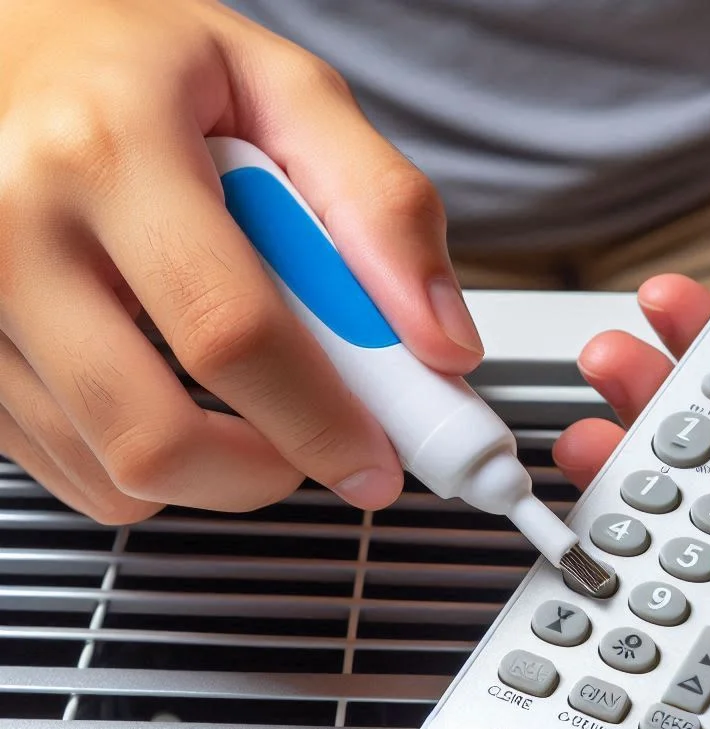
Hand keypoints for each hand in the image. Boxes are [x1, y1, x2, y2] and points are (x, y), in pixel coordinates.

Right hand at [0, 0, 481, 522]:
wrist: (0, 52)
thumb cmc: (141, 70)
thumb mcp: (286, 92)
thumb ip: (382, 208)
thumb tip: (444, 341)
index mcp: (108, 151)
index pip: (232, 335)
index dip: (322, 424)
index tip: (375, 465)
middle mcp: (9, 232)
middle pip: (156, 436)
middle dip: (266, 474)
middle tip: (312, 445)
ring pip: (113, 476)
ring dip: (210, 471)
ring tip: (234, 391)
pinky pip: (71, 474)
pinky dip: (146, 462)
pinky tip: (162, 388)